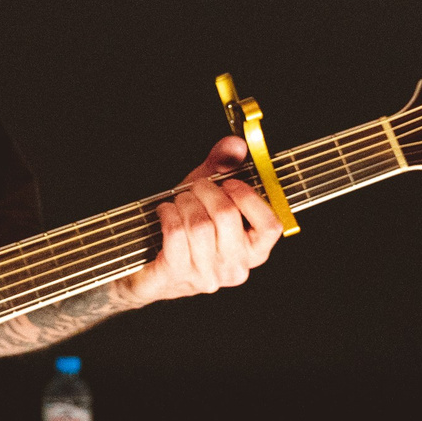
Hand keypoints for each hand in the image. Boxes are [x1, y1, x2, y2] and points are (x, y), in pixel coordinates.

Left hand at [117, 137, 282, 307]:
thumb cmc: (186, 227)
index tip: (230, 184)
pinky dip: (167, 213)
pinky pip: (175, 233)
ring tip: (179, 202)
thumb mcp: (207, 195)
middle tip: (195, 188)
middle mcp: (235, 268)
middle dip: (206, 191)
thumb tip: (235, 144)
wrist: (150, 264)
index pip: (271, 226)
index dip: (249, 197)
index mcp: (254, 252)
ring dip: (183, 202)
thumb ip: (223, 167)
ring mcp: (207, 276)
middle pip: (227, 216)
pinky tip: (164, 211)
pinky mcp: (178, 275)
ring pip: (198, 224)